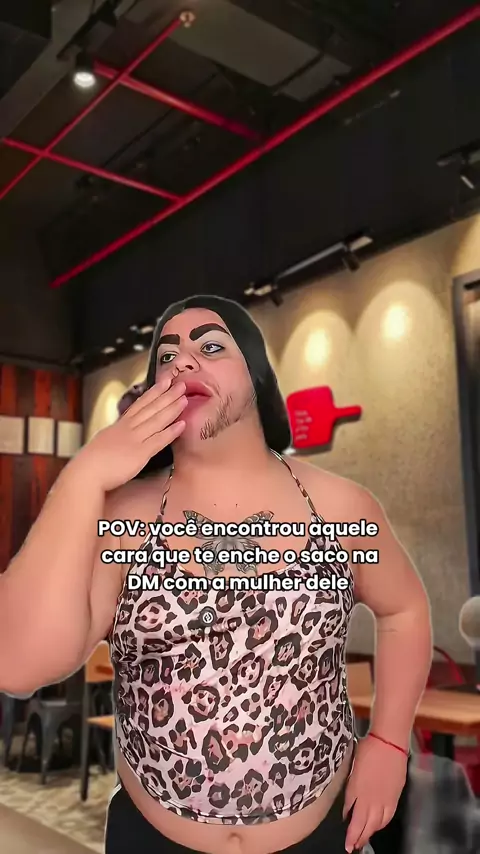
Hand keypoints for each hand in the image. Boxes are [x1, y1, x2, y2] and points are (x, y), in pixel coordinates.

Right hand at [76, 371, 186, 490]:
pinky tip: (182, 424)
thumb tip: (119, 436)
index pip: (139, 406)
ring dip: (172, 408)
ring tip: (184, 398)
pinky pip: (158, 440)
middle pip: (150, 408)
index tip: (164, 382)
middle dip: (166, 395)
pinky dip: (171, 432)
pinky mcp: (139, 454)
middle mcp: (127, 429)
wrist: (86, 473)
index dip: (153, 393)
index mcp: (119, 427)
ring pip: (156, 420)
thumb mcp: (103, 443)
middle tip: (180, 384)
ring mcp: (134, 440)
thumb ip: (114, 437)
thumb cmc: (91, 464)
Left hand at [343, 735, 407, 851]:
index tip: (347, 844)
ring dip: (370, 833)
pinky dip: (382, 824)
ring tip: (364, 839)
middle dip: (360, 838)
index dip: (351, 834)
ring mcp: (385, 799)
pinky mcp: (395, 796)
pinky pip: (388, 816)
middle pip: (366, 825)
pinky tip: (379, 826)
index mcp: (359, 793)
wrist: (389, 742)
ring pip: (378, 824)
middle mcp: (372, 800)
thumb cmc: (368, 750)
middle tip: (354, 847)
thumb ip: (351, 794)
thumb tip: (348, 811)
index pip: (354, 820)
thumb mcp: (353, 771)